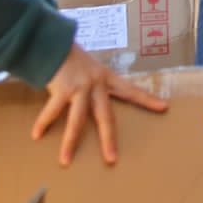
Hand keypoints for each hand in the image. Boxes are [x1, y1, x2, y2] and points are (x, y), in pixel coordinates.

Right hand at [31, 43, 168, 166]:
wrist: (53, 42)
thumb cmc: (71, 59)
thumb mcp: (89, 69)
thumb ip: (94, 85)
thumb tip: (94, 104)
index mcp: (106, 78)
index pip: (131, 90)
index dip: (147, 99)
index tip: (164, 107)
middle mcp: (96, 83)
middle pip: (105, 116)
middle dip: (108, 139)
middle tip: (111, 159)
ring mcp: (80, 87)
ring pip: (77, 120)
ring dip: (70, 141)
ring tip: (65, 160)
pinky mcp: (62, 89)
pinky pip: (52, 111)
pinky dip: (43, 123)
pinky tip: (37, 135)